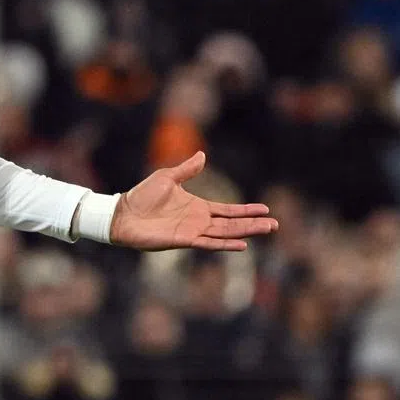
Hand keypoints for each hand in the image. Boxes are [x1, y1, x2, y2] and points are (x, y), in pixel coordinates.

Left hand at [110, 152, 277, 250]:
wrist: (123, 213)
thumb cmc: (142, 196)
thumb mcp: (167, 177)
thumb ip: (187, 169)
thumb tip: (202, 154)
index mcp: (197, 206)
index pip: (228, 210)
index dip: (246, 210)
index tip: (265, 210)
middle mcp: (199, 221)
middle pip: (232, 223)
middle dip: (253, 223)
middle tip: (275, 224)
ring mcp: (193, 231)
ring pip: (226, 233)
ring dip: (246, 232)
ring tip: (267, 230)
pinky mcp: (184, 240)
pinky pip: (209, 243)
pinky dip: (225, 244)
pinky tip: (242, 244)